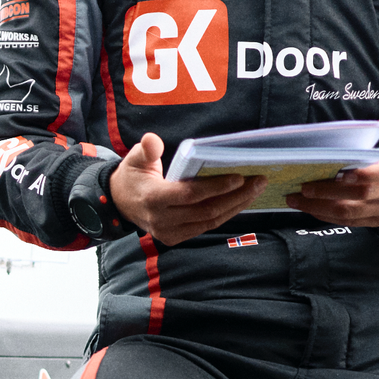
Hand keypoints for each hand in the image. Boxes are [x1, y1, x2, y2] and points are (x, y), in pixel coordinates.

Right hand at [107, 133, 265, 245]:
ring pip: (210, 221)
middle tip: (259, 181)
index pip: (190, 194)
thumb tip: (152, 140)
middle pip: (206, 210)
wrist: (119, 203)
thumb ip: (146, 149)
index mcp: (153, 198)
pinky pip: (206, 226)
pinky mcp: (176, 238)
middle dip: (236, 196)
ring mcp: (169, 233)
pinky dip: (225, 214)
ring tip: (256, 190)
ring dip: (236, 206)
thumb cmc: (132, 176)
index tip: (239, 176)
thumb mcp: (134, 158)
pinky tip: (240, 201)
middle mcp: (162, 220)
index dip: (216, 187)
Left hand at [290, 153, 378, 226]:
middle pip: (358, 195)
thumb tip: (315, 160)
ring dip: (319, 207)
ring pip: (349, 213)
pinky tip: (311, 208)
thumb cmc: (371, 164)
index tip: (335, 174)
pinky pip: (348, 222)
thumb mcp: (367, 154)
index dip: (357, 175)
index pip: (374, 173)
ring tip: (298, 201)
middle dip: (327, 192)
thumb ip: (350, 157)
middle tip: (303, 189)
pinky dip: (326, 215)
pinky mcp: (378, 222)